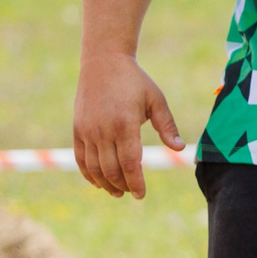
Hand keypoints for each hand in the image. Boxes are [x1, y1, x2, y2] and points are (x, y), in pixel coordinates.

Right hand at [72, 50, 182, 199]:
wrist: (103, 62)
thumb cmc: (135, 81)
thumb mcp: (156, 100)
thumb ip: (167, 126)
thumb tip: (179, 149)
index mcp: (125, 124)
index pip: (129, 163)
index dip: (135, 182)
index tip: (141, 195)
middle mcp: (103, 130)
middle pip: (111, 169)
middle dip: (122, 185)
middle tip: (132, 193)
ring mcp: (87, 130)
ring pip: (94, 167)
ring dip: (106, 183)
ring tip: (117, 191)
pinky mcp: (78, 129)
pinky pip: (81, 158)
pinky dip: (88, 174)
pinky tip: (98, 182)